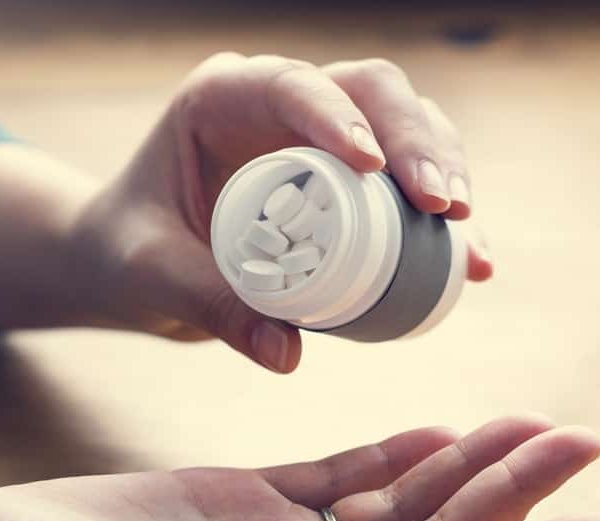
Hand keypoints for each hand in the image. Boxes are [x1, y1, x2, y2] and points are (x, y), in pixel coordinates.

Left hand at [74, 53, 492, 372]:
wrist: (134, 263)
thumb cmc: (130, 252)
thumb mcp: (153, 276)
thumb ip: (209, 306)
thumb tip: (286, 355)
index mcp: (221, 99)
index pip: (291, 85)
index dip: (339, 116)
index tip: (375, 168)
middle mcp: (278, 104)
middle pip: (371, 93)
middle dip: (417, 143)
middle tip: (443, 207)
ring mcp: (318, 136)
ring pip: (405, 126)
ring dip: (445, 172)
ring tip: (465, 238)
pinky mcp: (344, 179)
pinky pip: (404, 183)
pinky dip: (438, 219)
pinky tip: (470, 262)